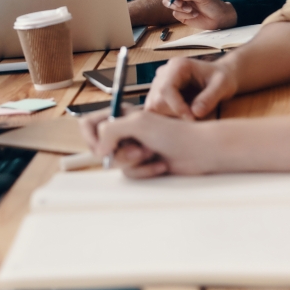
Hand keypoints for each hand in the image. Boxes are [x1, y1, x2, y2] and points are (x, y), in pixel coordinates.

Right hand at [80, 107, 217, 177]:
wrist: (200, 151)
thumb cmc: (174, 133)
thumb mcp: (137, 124)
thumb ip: (109, 131)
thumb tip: (99, 149)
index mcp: (121, 116)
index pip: (89, 124)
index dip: (90, 136)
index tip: (100, 146)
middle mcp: (125, 131)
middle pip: (101, 147)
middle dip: (119, 152)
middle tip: (136, 149)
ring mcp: (133, 148)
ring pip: (116, 162)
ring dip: (134, 162)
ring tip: (151, 154)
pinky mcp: (143, 164)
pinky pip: (131, 173)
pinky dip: (145, 171)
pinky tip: (160, 164)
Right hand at [143, 56, 237, 119]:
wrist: (221, 76)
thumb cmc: (223, 78)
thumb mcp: (223, 86)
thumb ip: (210, 98)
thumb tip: (195, 113)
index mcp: (178, 66)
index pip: (165, 89)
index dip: (176, 107)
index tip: (192, 118)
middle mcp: (163, 72)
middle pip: (156, 99)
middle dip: (174, 113)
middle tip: (194, 118)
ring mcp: (158, 82)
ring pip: (153, 105)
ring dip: (169, 116)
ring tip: (189, 115)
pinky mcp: (158, 92)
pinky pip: (155, 108)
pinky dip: (167, 116)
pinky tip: (183, 114)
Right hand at [161, 0, 236, 29]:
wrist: (219, 18)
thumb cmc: (213, 4)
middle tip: (180, 3)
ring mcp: (179, 4)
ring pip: (168, 3)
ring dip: (178, 7)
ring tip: (190, 9)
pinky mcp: (180, 14)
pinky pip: (175, 13)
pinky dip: (184, 14)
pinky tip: (194, 14)